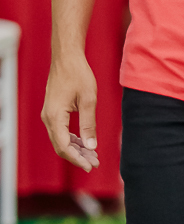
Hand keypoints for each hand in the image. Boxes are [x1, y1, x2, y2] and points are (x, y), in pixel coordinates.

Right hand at [42, 52, 99, 171]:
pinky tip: (85, 143)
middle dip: (78, 157)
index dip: (77, 159)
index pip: (64, 146)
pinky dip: (72, 140)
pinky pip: (60, 132)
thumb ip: (89, 124)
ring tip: (93, 156)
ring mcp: (49, 115)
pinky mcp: (53, 112)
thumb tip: (91, 146)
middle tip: (95, 163)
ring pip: (60, 140)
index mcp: (55, 116)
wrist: (66, 57)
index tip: (91, 166)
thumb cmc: (78, 74)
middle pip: (60, 146)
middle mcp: (48, 117)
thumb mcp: (89, 100)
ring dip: (76, 149)